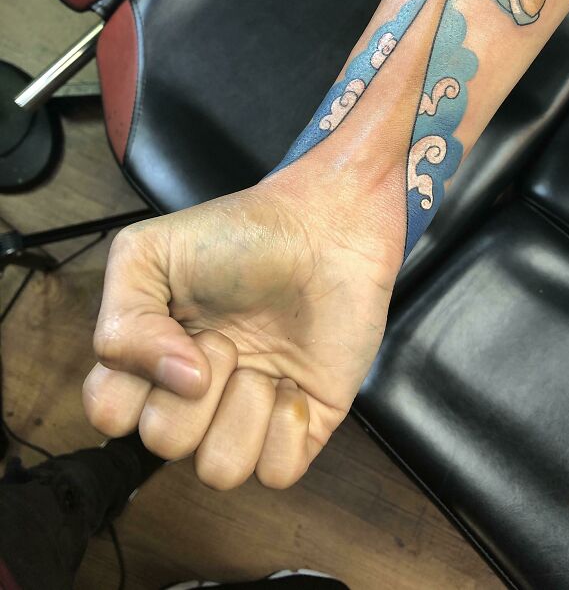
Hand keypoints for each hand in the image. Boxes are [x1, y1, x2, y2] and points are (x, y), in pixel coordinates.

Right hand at [83, 164, 402, 489]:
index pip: (109, 414)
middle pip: (162, 444)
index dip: (134, 385)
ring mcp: (249, 414)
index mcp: (152, 359)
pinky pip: (277, 473)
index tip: (176, 334)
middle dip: (197, 386)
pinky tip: (296, 381)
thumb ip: (124, 320)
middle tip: (227, 336)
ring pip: (218, 471)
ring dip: (243, 409)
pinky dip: (287, 426)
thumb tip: (178, 382)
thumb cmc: (240, 235)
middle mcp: (196, 396)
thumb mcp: (148, 252)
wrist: (325, 230)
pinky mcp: (302, 427)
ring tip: (264, 360)